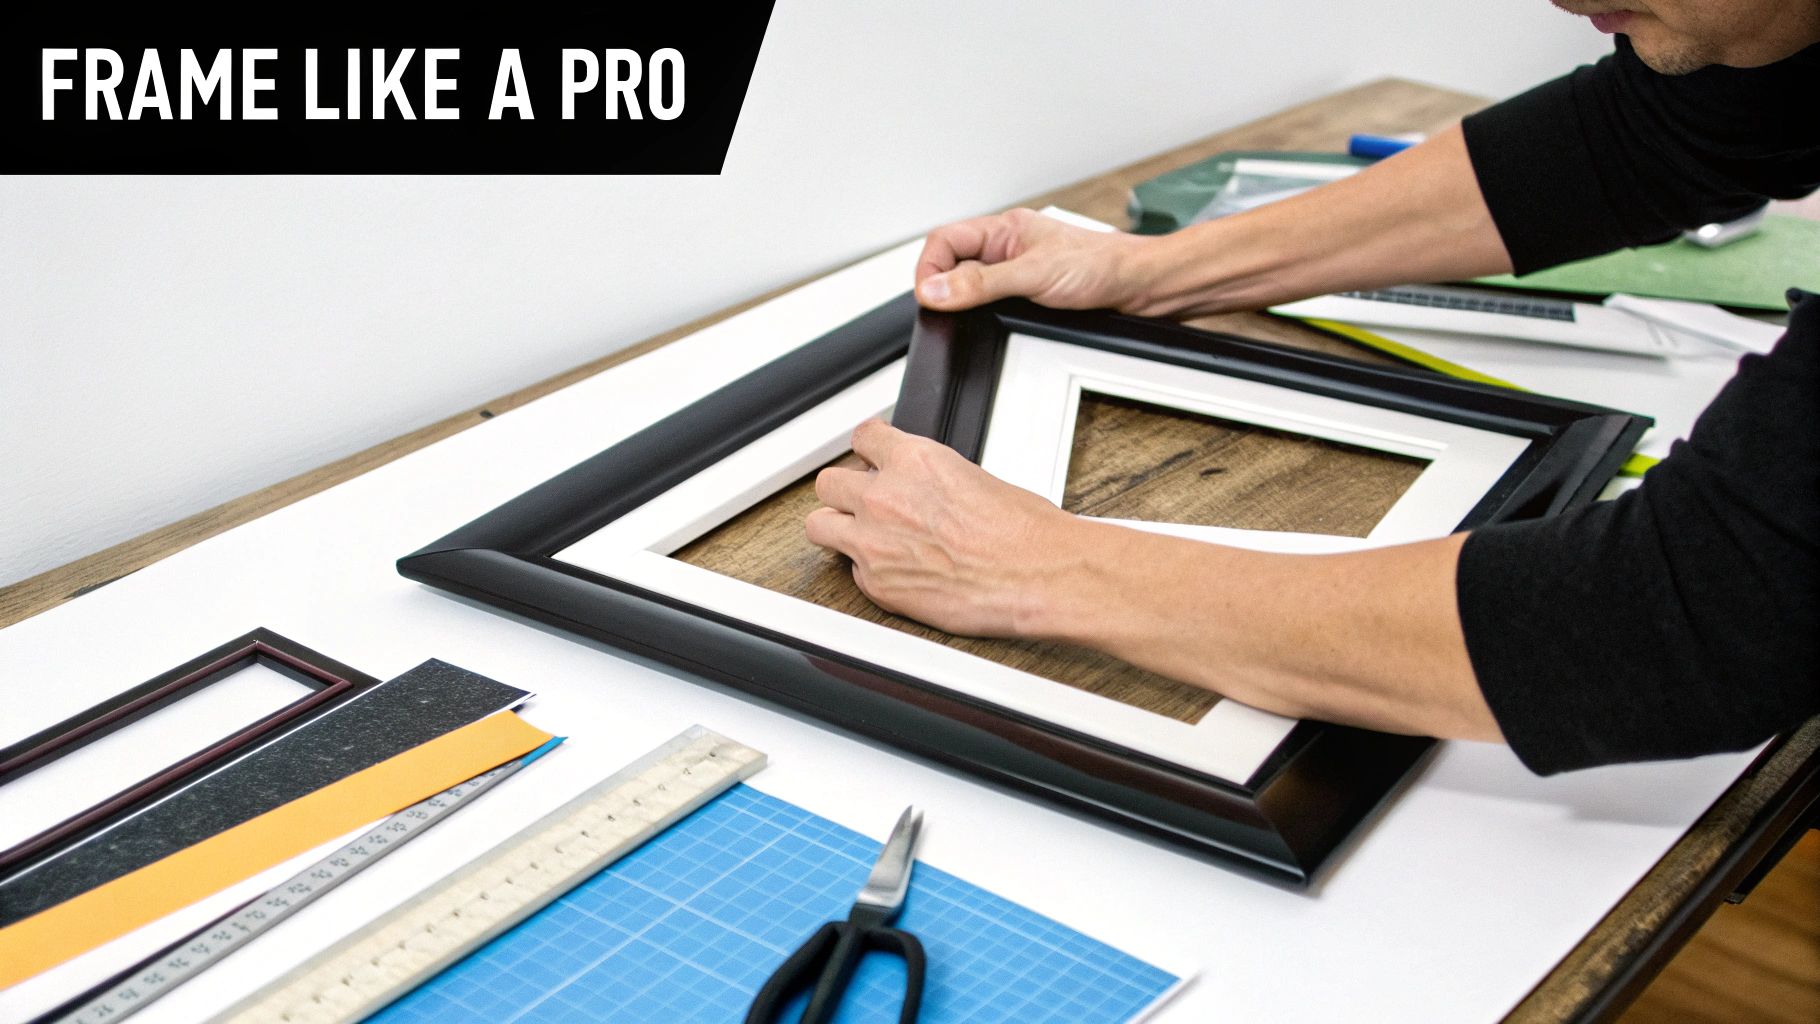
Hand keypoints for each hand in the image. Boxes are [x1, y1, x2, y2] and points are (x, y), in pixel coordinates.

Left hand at [805, 419, 1082, 635]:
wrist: (1037, 575)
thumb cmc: (1024, 532)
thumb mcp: (975, 476)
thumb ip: (933, 476)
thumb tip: (925, 485)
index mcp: (913, 460)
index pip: (863, 437)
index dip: (867, 451)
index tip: (871, 459)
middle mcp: (884, 496)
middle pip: (829, 482)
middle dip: (845, 492)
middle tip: (863, 503)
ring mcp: (873, 541)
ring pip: (819, 526)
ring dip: (837, 529)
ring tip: (859, 537)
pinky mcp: (876, 584)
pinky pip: (851, 572)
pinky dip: (867, 572)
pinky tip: (894, 572)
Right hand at [914, 207, 1155, 312]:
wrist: (1140, 288)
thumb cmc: (1101, 266)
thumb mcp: (1033, 275)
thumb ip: (981, 284)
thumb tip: (936, 289)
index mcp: (1003, 230)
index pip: (944, 240)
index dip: (929, 267)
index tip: (929, 296)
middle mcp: (1006, 250)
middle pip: (953, 266)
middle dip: (947, 290)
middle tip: (949, 312)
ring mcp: (1017, 274)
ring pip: (973, 290)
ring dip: (970, 306)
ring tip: (979, 316)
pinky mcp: (1029, 298)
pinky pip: (994, 307)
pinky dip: (989, 318)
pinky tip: (1000, 322)